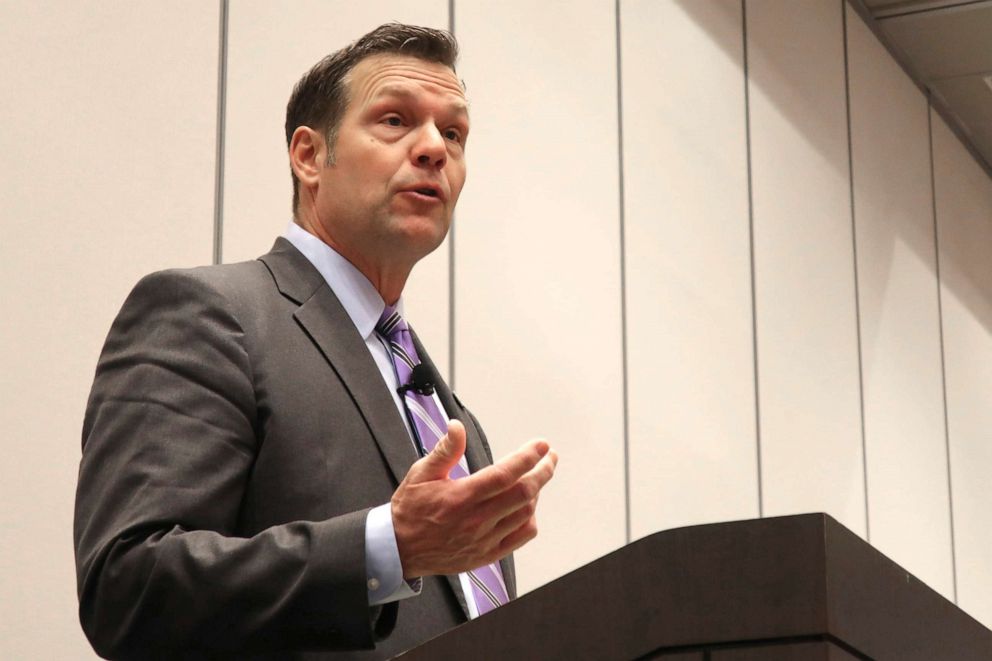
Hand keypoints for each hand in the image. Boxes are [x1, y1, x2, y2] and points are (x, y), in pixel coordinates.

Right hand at [391, 420, 557, 577]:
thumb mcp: (420, 474)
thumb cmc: (410, 510)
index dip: (527, 457)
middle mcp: (476, 520)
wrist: (400, 550)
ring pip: (526, 513)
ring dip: (536, 493)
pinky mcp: (487, 554)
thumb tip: (457, 427)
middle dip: (543, 471)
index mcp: (460, 497)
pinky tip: (526, 508)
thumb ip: (444, 450)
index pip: (504, 474)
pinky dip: (530, 519)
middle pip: (524, 493)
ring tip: (535, 478)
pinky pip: (521, 537)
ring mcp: (484, 539)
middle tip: (550, 457)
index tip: (541, 445)